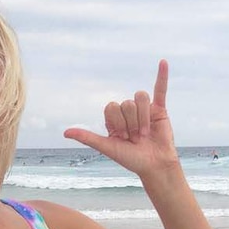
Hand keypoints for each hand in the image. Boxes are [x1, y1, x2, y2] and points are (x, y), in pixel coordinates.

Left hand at [64, 60, 178, 176]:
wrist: (154, 166)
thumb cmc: (131, 159)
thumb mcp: (107, 148)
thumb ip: (88, 138)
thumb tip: (65, 133)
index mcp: (114, 119)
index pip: (112, 106)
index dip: (117, 122)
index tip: (122, 137)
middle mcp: (128, 112)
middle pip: (126, 103)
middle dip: (132, 124)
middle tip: (136, 138)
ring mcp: (144, 110)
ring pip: (140, 98)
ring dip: (143, 118)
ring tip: (145, 134)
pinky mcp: (160, 110)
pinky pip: (160, 89)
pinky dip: (162, 75)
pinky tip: (163, 62)